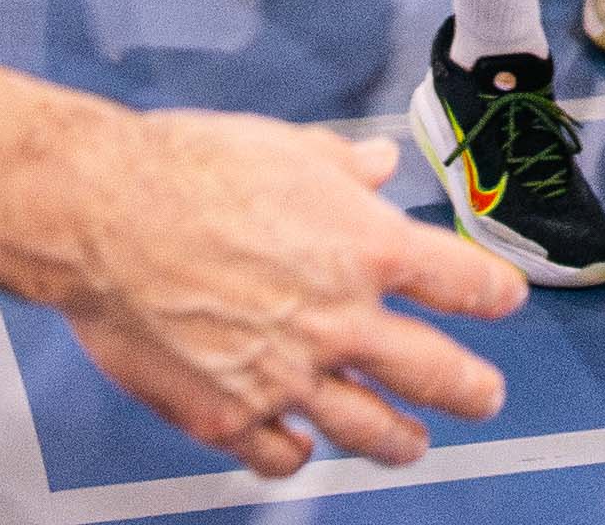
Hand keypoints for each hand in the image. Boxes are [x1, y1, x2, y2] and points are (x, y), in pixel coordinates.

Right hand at [41, 109, 517, 475]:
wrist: (101, 217)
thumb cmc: (184, 172)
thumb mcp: (286, 148)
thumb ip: (343, 167)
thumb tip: (378, 164)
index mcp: (365, 247)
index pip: (461, 282)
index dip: (493, 293)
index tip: (503, 299)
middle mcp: (339, 320)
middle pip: (436, 373)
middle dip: (471, 390)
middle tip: (485, 398)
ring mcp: (287, 377)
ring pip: (369, 430)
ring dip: (399, 441)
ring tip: (412, 444)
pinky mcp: (229, 414)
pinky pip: (281, 455)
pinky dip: (296, 455)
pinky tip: (300, 446)